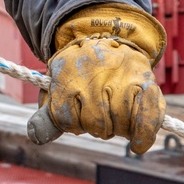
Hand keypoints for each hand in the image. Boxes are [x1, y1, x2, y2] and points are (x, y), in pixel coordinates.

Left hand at [27, 2, 165, 153]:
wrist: (107, 39)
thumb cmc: (79, 77)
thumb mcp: (56, 92)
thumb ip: (47, 118)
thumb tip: (36, 136)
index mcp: (66, 73)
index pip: (66, 118)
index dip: (72, 123)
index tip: (77, 114)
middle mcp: (95, 71)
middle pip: (95, 123)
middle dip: (97, 127)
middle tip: (101, 114)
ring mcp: (122, 76)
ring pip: (119, 124)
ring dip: (118, 128)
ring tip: (116, 114)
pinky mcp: (146, 81)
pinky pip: (148, 117)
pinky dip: (144, 134)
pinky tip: (139, 144)